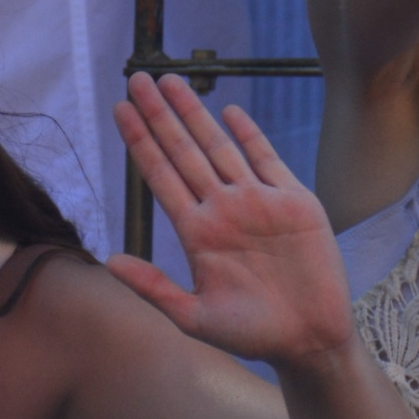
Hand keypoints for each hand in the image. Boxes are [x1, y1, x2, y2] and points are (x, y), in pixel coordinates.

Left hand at [106, 73, 355, 367]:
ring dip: (196, 114)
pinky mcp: (294, 202)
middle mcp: (222, 209)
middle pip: (183, 150)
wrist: (309, 341)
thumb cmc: (252, 335)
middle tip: (137, 77)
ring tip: (172, 81)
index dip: (140, 141)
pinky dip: (250, 135)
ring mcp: (257, 202)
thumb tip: (108, 261)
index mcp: (197, 233)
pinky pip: (267, 159)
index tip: (119, 110)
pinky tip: (230, 111)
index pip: (161, 175)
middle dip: (160, 114)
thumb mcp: (194, 318)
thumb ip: (154, 287)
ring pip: (219, 146)